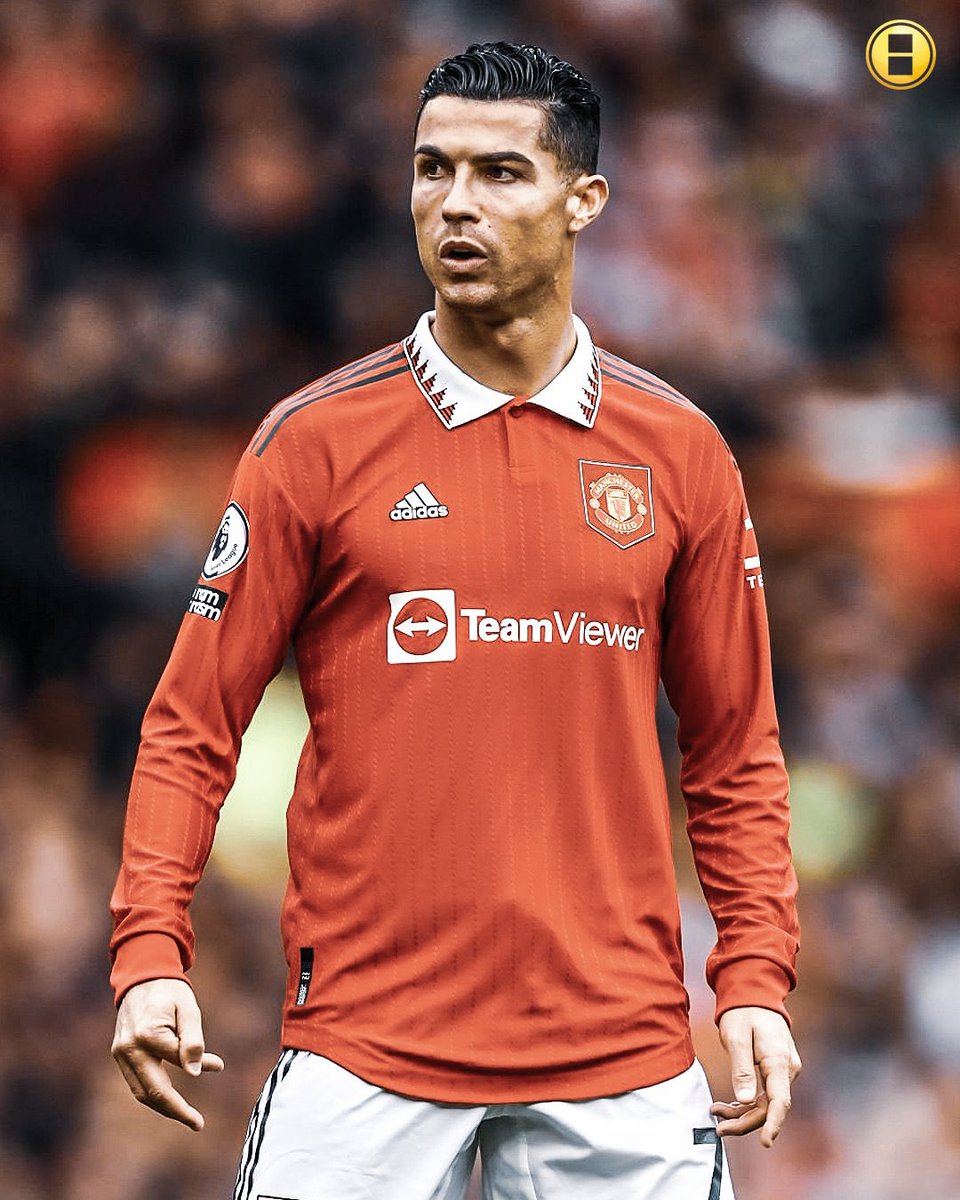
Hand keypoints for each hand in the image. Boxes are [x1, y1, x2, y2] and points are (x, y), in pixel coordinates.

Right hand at [112, 978, 223, 1130]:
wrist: (142, 976)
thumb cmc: (170, 991)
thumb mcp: (189, 1008)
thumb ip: (193, 1040)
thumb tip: (195, 1074)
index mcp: (147, 1033)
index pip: (177, 1060)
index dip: (200, 1065)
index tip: (219, 1065)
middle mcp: (128, 1048)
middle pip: (152, 1091)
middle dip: (176, 1111)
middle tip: (198, 1124)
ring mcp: (120, 1053)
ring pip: (141, 1092)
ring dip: (164, 1107)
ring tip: (187, 1116)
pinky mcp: (119, 1055)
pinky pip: (136, 1082)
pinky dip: (154, 1093)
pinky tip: (172, 1099)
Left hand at [711, 1006, 800, 1147]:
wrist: (754, 993)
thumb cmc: (744, 1012)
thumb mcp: (737, 1037)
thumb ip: (741, 1068)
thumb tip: (745, 1101)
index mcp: (779, 1061)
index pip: (780, 1101)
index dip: (773, 1124)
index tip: (766, 1143)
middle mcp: (786, 1069)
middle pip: (769, 1107)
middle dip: (745, 1122)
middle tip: (719, 1128)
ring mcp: (783, 1071)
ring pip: (765, 1103)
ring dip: (742, 1113)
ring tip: (716, 1114)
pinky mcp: (775, 1071)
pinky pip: (763, 1094)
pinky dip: (746, 1102)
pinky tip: (727, 1105)